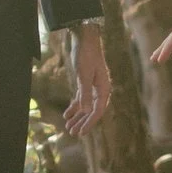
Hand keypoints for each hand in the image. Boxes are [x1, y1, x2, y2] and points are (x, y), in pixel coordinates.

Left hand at [58, 22, 114, 140]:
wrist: (84, 39)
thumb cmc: (86, 55)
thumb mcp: (83, 75)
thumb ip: (85, 93)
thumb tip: (86, 110)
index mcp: (104, 89)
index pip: (97, 111)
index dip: (89, 123)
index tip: (80, 133)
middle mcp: (100, 89)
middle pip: (92, 111)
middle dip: (82, 123)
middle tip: (73, 133)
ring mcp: (93, 86)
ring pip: (86, 106)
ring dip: (77, 117)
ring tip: (68, 127)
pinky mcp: (85, 82)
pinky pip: (81, 99)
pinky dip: (74, 107)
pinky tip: (67, 115)